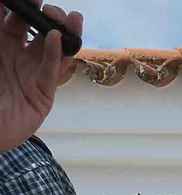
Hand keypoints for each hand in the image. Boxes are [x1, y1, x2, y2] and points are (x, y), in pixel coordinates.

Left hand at [0, 4, 78, 151]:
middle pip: (37, 30)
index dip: (22, 4)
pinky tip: (57, 39)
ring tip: (70, 17)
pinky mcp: (42, 95)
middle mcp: (16, 57)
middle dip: (46, 14)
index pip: (13, 18)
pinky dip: (55, 55)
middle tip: (47, 6)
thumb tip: (1, 8)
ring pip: (53, 49)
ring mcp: (31, 75)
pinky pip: (51, 72)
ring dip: (63, 32)